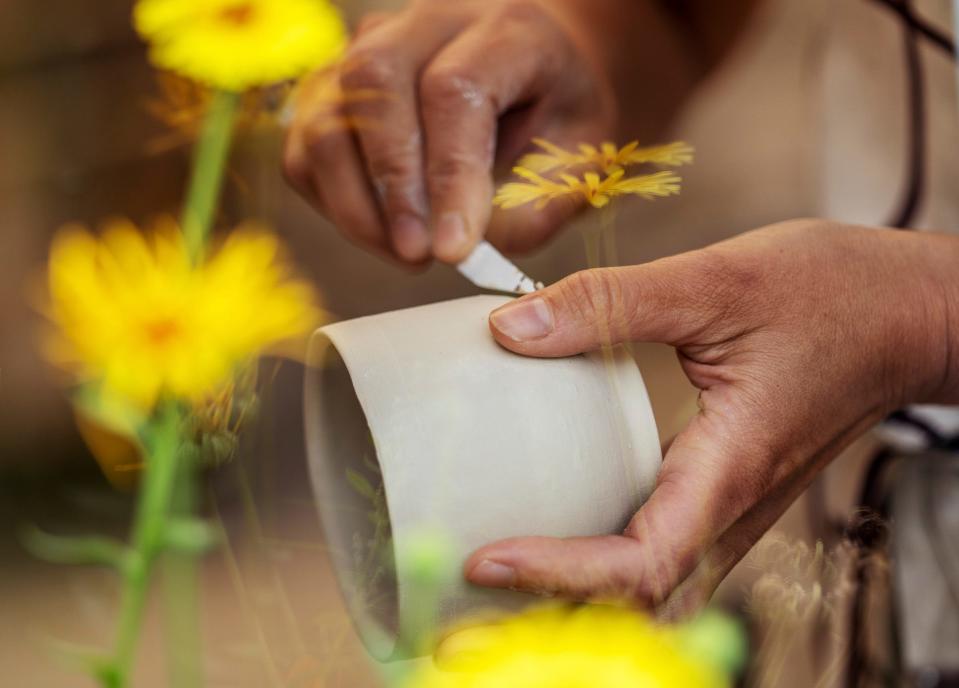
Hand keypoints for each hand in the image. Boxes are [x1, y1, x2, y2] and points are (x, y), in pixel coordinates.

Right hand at [283, 0, 698, 263]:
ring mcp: (366, 50)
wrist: (536, 71)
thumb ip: (530, 204)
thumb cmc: (558, 115)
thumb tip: (458, 250)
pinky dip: (333, 202)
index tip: (455, 251)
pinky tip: (380, 230)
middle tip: (421, 256)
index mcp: (504, 27)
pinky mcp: (331, 88)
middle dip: (393, 188)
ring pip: (326, 119)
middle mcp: (425, 22)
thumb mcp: (578, 157)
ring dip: (356, 205)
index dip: (450, 176)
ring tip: (405, 251)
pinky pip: (306, 149)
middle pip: (374, 85)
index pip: (455, 89)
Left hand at [464, 221, 958, 612]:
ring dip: (577, 590)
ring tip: (502, 570)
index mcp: (730, 468)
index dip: (560, 575)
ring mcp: (732, 506)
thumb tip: (513, 328)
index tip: (488, 560)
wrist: (907, 311)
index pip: (642, 563)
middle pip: (638, 598)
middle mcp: (731, 506)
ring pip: (651, 584)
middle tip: (472, 582)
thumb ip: (610, 304)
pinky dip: (605, 556)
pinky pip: (663, 546)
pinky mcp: (728, 489)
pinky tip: (561, 522)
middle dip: (554, 604)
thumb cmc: (837, 295)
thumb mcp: (715, 280)